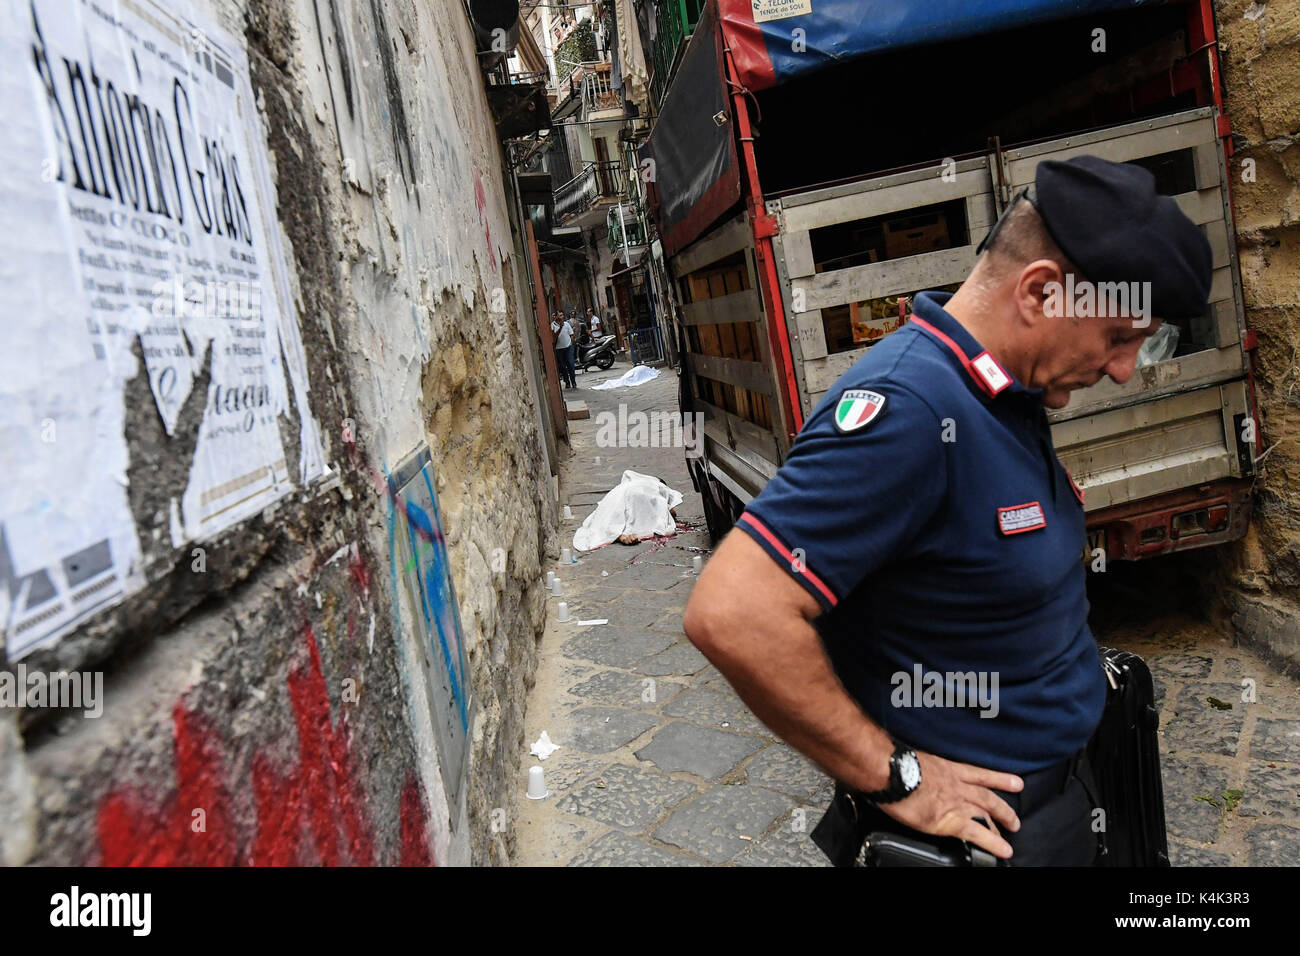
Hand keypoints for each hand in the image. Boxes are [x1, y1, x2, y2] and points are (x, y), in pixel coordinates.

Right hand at [875, 750, 1023, 859]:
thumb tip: (916, 773)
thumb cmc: (895, 764)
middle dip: (1004, 806)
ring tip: (1013, 828)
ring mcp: (957, 803)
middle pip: (988, 796)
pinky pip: (978, 833)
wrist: (891, 772)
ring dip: (1003, 820)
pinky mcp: (952, 821)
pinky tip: (1003, 850)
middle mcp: (957, 785)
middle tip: (1014, 815)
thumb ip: (923, 769)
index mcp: (948, 769)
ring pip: (987, 812)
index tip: (1015, 782)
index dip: (999, 779)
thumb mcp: (916, 760)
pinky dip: (993, 843)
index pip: (979, 774)